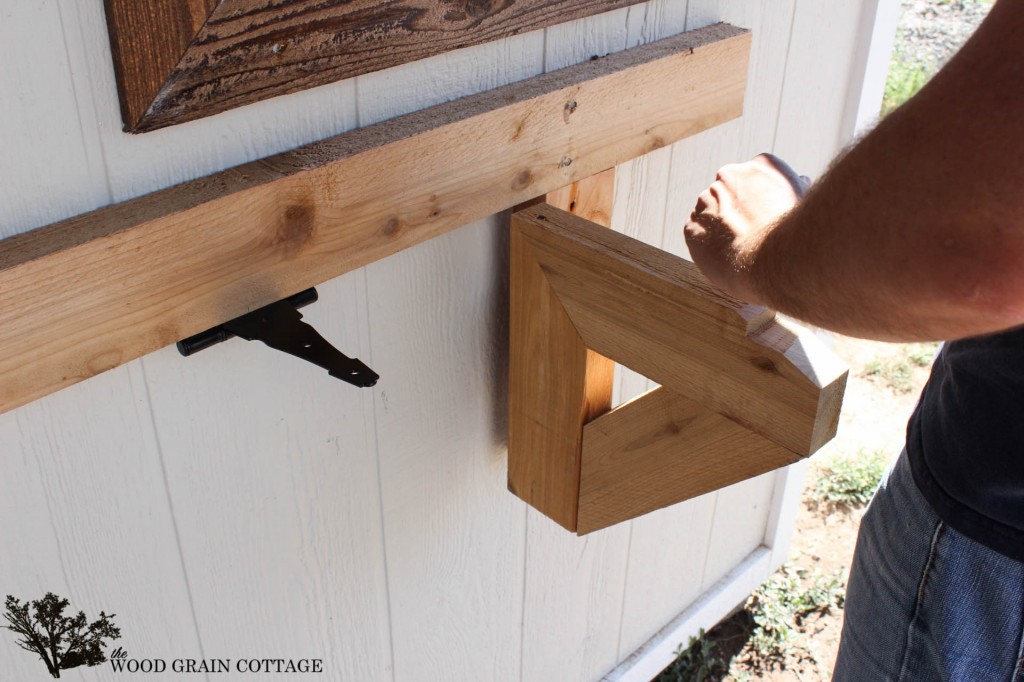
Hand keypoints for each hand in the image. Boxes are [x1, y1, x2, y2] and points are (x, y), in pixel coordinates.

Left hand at [684, 153, 807, 303]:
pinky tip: (724, 257)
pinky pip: (696, 234)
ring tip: (738, 249)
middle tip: (750, 233)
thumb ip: (796, 189)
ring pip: (709, 212)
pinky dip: (706, 245)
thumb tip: (800, 180)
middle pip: (728, 191)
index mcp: (761, 165)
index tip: (763, 214)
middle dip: (736, 210)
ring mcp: (706, 200)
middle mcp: (729, 175)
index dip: (759, 197)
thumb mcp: (804, 205)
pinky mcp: (690, 227)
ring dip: (719, 226)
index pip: (755, 175)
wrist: (771, 263)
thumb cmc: (795, 235)